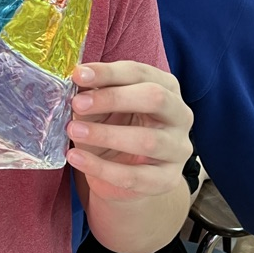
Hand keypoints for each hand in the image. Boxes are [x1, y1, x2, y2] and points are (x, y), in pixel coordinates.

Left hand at [65, 61, 192, 202]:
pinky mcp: (168, 179)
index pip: (139, 73)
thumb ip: (92, 96)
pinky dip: (101, 168)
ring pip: (148, 140)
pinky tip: (76, 158)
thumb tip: (77, 83)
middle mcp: (180, 115)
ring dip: (105, 135)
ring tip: (73, 131)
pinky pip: (135, 176)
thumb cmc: (112, 130)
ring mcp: (178, 149)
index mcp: (166, 87)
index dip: (108, 73)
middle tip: (77, 103)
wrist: (120, 178)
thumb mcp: (100, 109)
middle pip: (155, 98)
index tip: (78, 75)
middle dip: (113, 98)